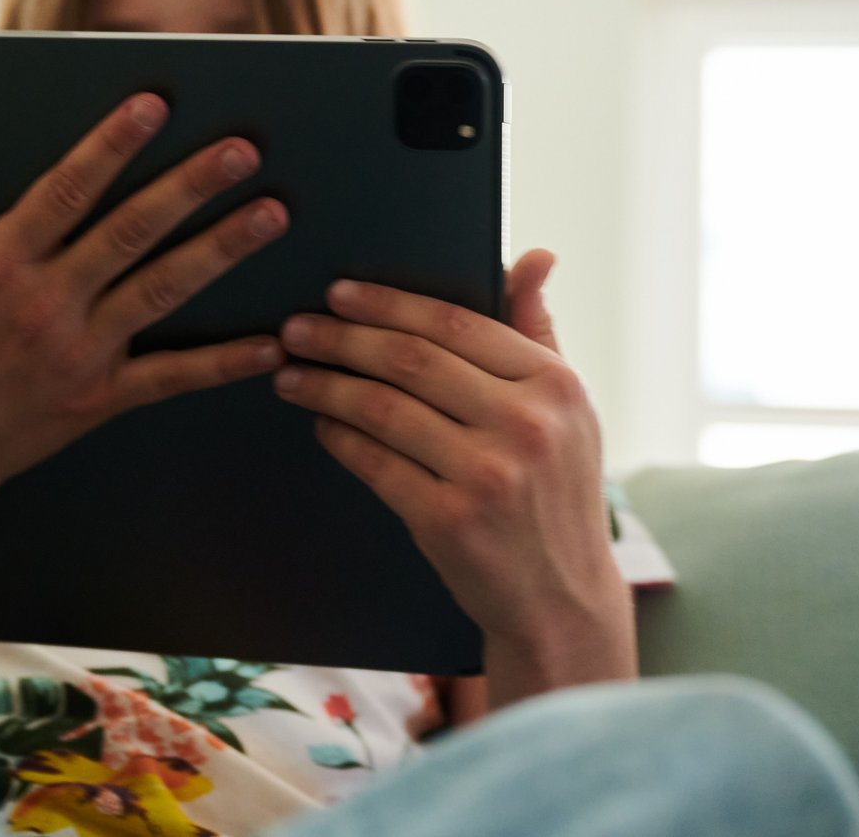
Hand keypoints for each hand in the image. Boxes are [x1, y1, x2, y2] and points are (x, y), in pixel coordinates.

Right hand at [0, 93, 288, 523]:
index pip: (66, 190)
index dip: (111, 144)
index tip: (154, 105)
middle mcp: (46, 305)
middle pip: (131, 232)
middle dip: (190, 186)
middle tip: (243, 149)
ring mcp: (79, 354)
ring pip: (162, 290)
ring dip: (220, 250)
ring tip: (271, 214)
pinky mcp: (100, 398)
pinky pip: (171, 378)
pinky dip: (223, 363)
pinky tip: (270, 343)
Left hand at [271, 250, 633, 704]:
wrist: (562, 601)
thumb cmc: (555, 494)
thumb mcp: (568, 412)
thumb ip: (540, 332)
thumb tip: (534, 255)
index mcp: (556, 385)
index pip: (456, 323)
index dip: (388, 303)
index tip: (339, 291)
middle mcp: (527, 424)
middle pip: (411, 359)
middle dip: (342, 337)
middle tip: (295, 327)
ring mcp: (489, 474)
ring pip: (383, 408)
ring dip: (326, 385)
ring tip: (291, 373)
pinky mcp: (449, 521)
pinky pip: (374, 463)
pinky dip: (339, 438)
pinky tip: (320, 424)